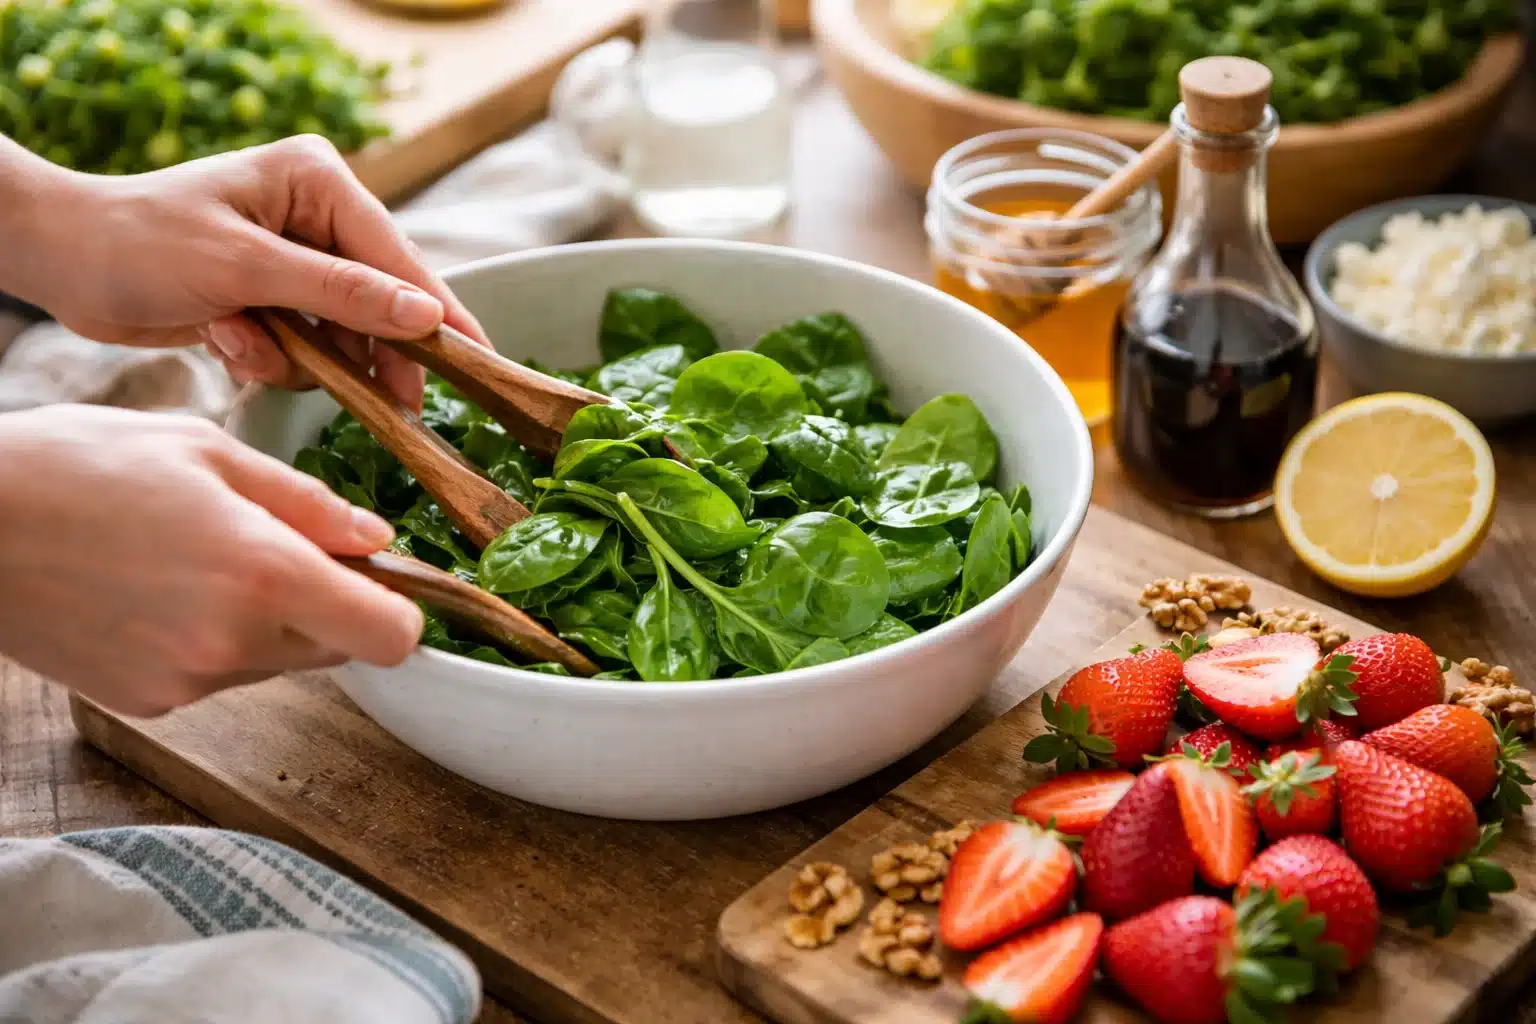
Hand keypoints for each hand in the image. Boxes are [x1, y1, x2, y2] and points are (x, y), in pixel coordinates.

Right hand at [0, 405, 423, 715]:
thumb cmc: (81, 466)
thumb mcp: (207, 451)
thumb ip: (306, 502)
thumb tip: (375, 539)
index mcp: (265, 574)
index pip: (390, 637)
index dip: (401, 612)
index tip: (383, 582)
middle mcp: (234, 642)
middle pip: (339, 649)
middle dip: (330, 606)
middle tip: (279, 548)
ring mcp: (188, 681)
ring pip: (279, 661)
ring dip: (268, 622)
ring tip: (201, 560)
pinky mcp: (149, 701)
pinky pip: (219, 675)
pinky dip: (212, 641)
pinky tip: (160, 592)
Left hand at [4, 134, 487, 409]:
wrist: (63, 263)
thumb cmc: (142, 244)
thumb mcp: (246, 268)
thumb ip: (342, 294)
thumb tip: (426, 319)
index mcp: (319, 182)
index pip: (399, 256)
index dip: (440, 313)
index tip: (481, 362)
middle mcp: (317, 215)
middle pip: (381, 300)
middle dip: (368, 349)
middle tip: (397, 405)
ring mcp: (296, 260)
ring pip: (345, 334)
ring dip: (302, 356)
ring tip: (247, 343)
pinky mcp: (274, 298)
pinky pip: (308, 347)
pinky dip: (273, 358)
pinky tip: (227, 340)